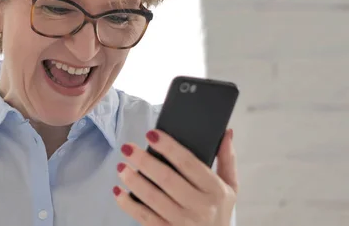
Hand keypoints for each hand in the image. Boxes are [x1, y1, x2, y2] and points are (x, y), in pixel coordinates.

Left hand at [114, 129, 237, 225]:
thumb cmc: (219, 211)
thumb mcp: (230, 187)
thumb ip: (227, 160)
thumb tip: (227, 132)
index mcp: (215, 190)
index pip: (189, 164)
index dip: (169, 147)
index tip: (152, 134)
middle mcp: (200, 207)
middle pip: (167, 179)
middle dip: (144, 161)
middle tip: (127, 148)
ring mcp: (183, 222)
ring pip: (153, 198)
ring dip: (134, 181)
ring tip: (121, 166)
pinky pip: (144, 217)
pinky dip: (128, 204)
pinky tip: (118, 192)